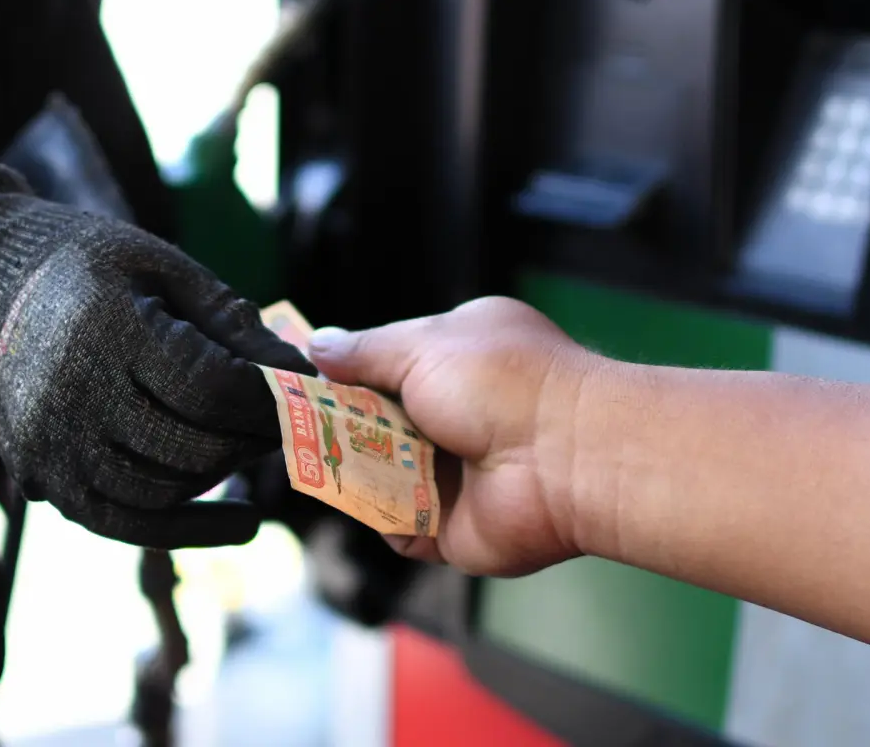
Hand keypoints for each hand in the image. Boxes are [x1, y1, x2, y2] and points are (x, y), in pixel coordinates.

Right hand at [0, 165, 314, 546]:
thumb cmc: (86, 266)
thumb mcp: (161, 265)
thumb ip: (228, 319)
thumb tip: (298, 372)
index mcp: (107, 328)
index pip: (211, 387)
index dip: (268, 396)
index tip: (300, 388)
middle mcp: (72, 395)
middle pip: (194, 445)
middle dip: (255, 438)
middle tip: (287, 420)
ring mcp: (52, 445)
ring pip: (165, 491)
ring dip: (224, 474)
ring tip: (252, 447)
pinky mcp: (41, 478)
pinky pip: (126, 523)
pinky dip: (188, 530)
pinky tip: (240, 522)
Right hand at [308, 297, 602, 576]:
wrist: (565, 458)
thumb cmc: (503, 383)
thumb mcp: (423, 345)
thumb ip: (364, 351)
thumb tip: (317, 344)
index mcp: (458, 358)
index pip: (387, 366)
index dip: (348, 373)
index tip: (306, 378)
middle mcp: (456, 415)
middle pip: (375, 423)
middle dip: (340, 424)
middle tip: (304, 423)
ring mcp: (452, 473)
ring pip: (377, 474)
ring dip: (356, 468)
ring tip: (331, 456)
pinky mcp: (448, 526)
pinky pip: (393, 524)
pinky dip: (379, 515)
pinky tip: (370, 496)